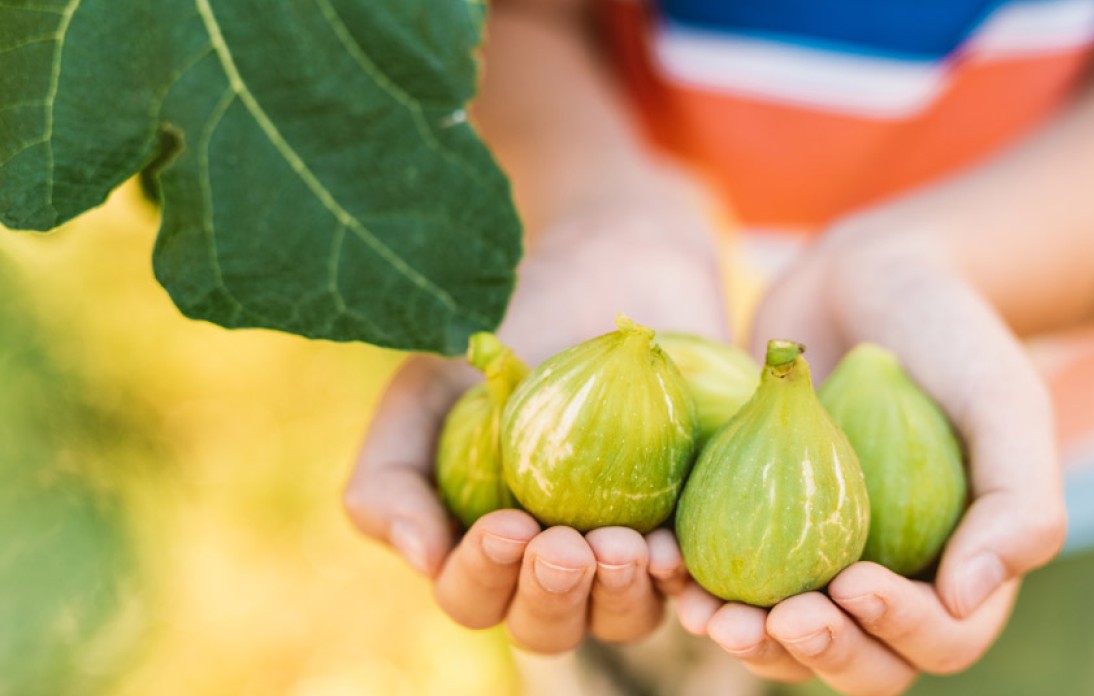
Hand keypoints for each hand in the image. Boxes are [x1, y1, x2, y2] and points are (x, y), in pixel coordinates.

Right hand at [343, 173, 725, 652]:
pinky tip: (674, 549)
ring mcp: (626, 549)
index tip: (507, 527)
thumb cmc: (506, 330)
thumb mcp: (427, 388)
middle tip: (566, 546)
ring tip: (624, 547)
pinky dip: (681, 577)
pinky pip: (692, 577)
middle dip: (552, 597)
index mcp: (485, 544)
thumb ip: (391, 471)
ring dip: (618, 597)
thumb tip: (422, 557)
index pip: (475, 595)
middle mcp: (554, 562)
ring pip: (621, 617)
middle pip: (547, 624)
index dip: (484, 577)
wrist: (608, 265)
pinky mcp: (692, 523)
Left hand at [680, 218, 1066, 692]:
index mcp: (962, 571)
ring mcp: (819, 561)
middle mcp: (891, 581)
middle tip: (774, 620)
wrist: (870, 279)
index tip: (854, 583)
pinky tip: (669, 567)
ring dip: (747, 641)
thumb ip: (1017, 500)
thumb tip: (971, 599)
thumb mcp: (1003, 401)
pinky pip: (730, 579)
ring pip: (785, 640)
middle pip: (859, 661)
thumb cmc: (951, 335)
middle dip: (817, 652)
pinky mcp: (757, 527)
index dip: (901, 631)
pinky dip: (699, 586)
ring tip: (706, 613)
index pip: (940, 639)